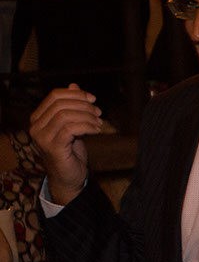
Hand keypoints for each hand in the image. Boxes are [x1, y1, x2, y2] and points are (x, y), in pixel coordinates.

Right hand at [29, 84, 102, 205]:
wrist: (69, 176)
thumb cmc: (70, 150)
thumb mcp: (72, 124)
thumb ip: (71, 106)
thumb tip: (74, 85)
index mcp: (38, 118)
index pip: (55, 96)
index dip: (76, 94)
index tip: (93, 99)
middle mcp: (36, 126)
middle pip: (61, 104)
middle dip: (84, 105)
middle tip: (98, 112)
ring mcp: (42, 138)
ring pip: (66, 115)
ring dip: (87, 116)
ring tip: (99, 122)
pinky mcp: (53, 147)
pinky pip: (71, 129)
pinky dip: (87, 126)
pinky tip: (97, 130)